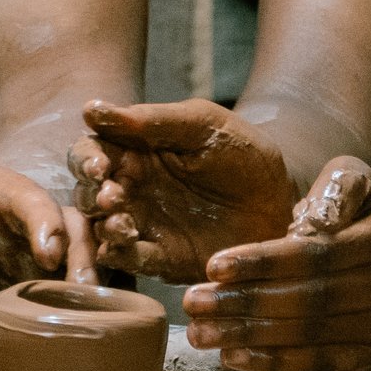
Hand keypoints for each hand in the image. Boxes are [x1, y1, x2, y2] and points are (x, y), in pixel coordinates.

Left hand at [0, 163, 96, 314]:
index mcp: (6, 191)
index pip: (33, 200)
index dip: (46, 224)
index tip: (48, 256)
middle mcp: (37, 218)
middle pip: (74, 227)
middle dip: (83, 256)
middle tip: (82, 290)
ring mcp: (47, 248)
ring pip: (83, 257)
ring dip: (90, 282)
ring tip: (87, 314)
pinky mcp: (48, 278)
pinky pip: (73, 287)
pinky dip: (83, 303)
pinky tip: (78, 326)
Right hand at [72, 99, 297, 282]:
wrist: (283, 198)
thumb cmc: (243, 152)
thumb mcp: (201, 125)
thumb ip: (150, 120)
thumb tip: (90, 110)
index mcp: (134, 150)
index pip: (92, 152)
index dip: (86, 158)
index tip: (99, 164)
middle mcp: (131, 188)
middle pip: (89, 193)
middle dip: (92, 195)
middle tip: (110, 195)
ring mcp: (144, 224)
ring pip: (104, 228)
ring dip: (104, 226)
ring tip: (122, 222)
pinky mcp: (161, 258)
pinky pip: (132, 260)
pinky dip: (123, 256)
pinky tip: (129, 246)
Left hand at [180, 155, 370, 370]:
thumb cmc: (364, 211)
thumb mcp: (357, 178)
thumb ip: (335, 189)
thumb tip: (310, 222)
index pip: (317, 254)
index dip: (263, 262)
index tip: (213, 266)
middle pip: (309, 300)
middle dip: (245, 302)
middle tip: (192, 303)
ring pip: (310, 336)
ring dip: (250, 337)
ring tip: (200, 333)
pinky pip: (320, 366)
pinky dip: (276, 365)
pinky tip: (234, 357)